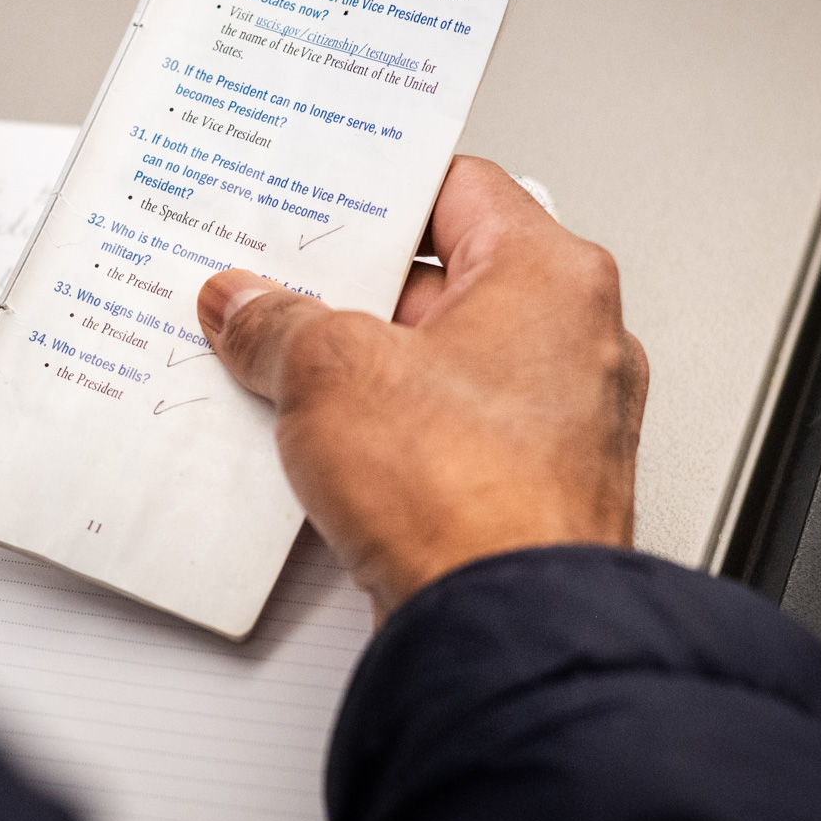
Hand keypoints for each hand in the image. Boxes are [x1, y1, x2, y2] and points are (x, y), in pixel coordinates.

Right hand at [196, 156, 647, 619]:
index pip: (456, 189)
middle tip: (276, 289)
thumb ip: (278, 322)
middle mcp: (574, 341)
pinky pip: (442, 433)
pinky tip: (323, 446)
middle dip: (349, 290)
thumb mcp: (331, 372)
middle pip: (441, 280)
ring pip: (437, 362)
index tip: (313, 202)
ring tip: (285, 369)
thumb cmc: (470, 498)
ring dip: (360, 367)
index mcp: (553, 276)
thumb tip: (247, 307)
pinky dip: (384, 431)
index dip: (373, 192)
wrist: (507, 631)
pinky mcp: (527, 488)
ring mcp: (557, 420)